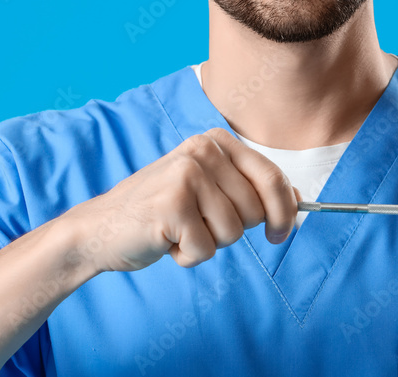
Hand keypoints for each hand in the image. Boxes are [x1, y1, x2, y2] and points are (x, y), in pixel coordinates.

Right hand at [60, 128, 299, 272]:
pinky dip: (188, 257)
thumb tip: (298, 200)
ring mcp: (186, 175)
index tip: (282, 232)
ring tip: (179, 230)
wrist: (99, 229)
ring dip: (208, 244)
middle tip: (200, 225)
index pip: (272, 176)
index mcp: (215, 141)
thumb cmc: (160, 212)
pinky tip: (165, 240)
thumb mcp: (208, 189)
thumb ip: (248, 189)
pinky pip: (206, 249)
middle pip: (255, 210)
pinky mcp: (172, 205)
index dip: (285, 210)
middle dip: (233, 231)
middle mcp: (201, 150)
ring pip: (233, 233)